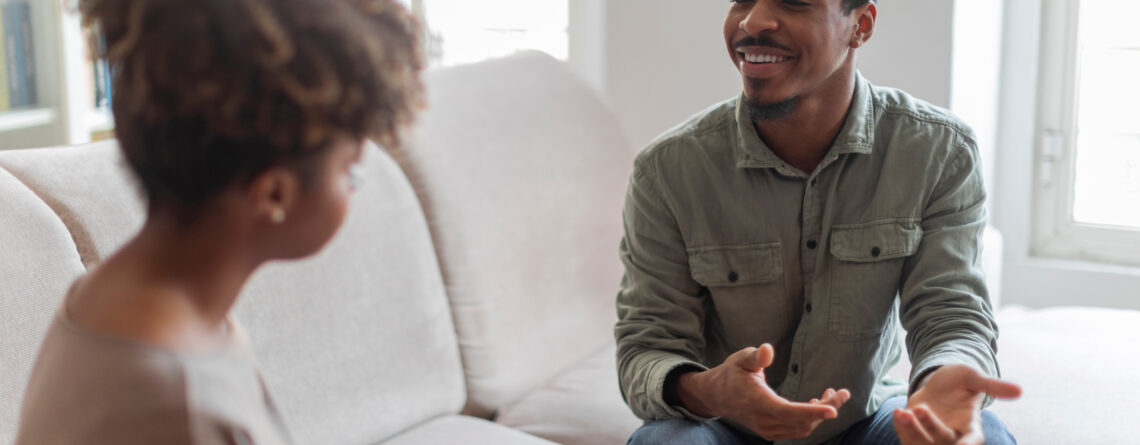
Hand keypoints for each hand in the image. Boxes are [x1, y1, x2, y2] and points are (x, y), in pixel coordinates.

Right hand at [675, 344, 850, 440]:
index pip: (788, 411)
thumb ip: (755, 356)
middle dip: (826, 408)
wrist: (716, 396)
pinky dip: (811, 420)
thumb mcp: (740, 359)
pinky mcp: (770, 432)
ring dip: (820, 414)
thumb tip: (767, 349)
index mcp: (757, 401)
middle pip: (802, 421)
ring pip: (802, 428)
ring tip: (832, 395)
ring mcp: (767, 429)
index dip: (812, 411)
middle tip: (844, 393)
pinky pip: (796, 430)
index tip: (833, 410)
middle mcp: (763, 420)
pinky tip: (816, 403)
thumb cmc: (731, 373)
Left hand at [893, 364, 1021, 444]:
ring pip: (923, 444)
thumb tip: (1019, 390)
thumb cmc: (959, 380)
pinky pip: (908, 439)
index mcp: (971, 426)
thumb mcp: (973, 378)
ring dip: (911, 431)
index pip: (972, 440)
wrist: (937, 382)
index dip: (967, 444)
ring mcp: (932, 436)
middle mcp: (953, 436)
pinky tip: (898, 413)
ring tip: (903, 413)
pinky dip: (901, 428)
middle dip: (930, 426)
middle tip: (919, 408)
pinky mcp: (916, 434)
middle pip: (943, 440)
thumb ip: (992, 385)